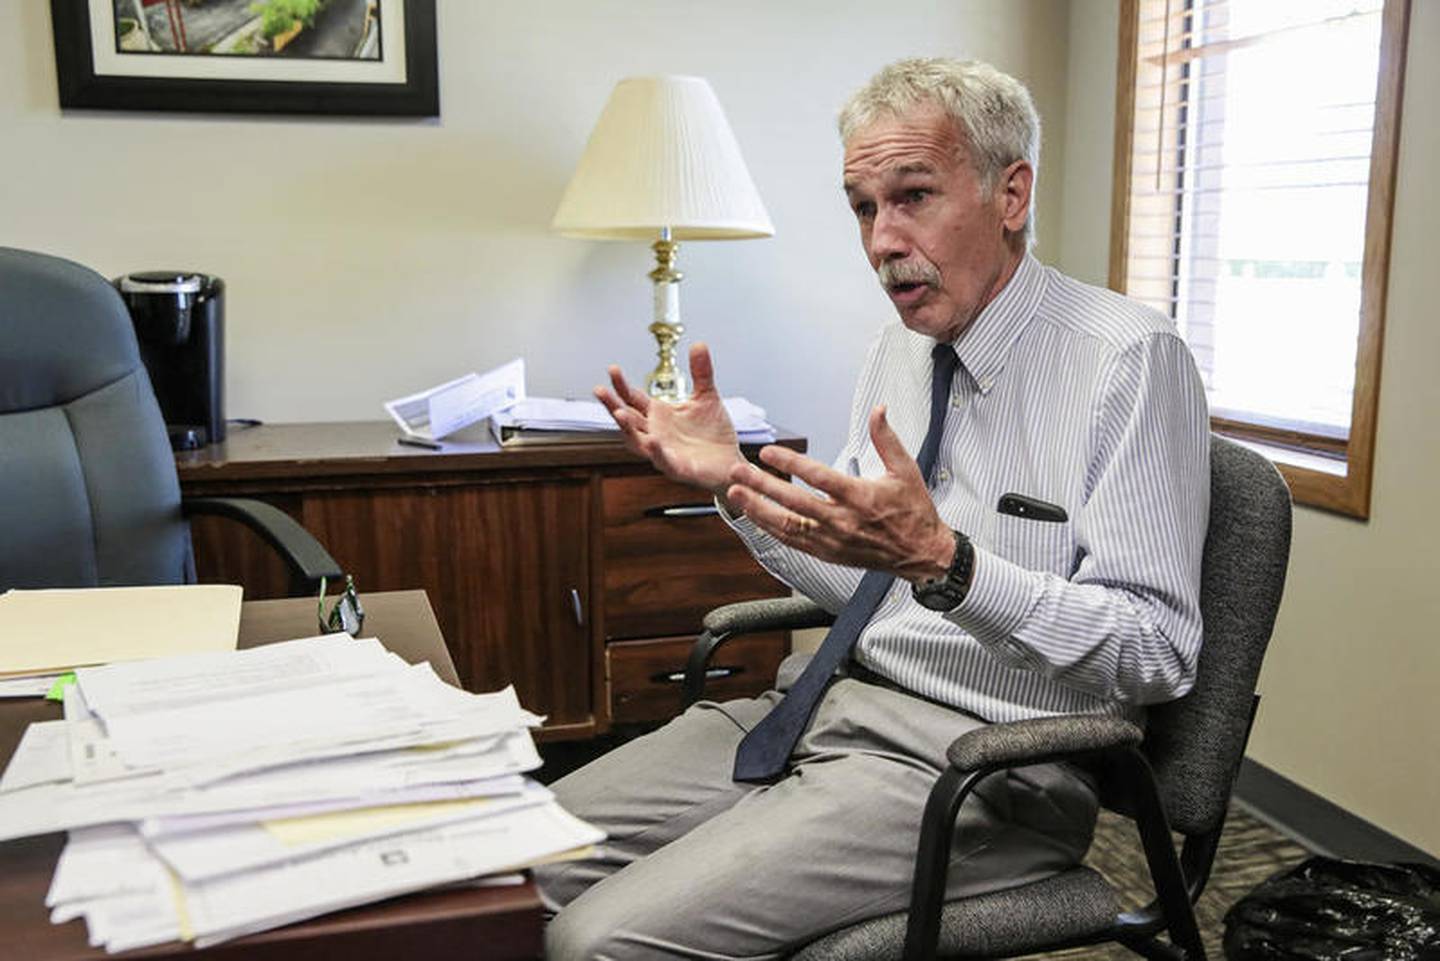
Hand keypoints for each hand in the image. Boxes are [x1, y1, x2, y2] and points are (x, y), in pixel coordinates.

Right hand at [595, 343, 745, 495]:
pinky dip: (656, 452)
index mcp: (659, 415)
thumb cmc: (714, 433)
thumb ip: (701, 372)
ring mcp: (663, 452)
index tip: (612, 369)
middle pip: (627, 419)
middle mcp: (655, 433)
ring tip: (618, 413)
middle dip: (612, 405)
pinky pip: (663, 461)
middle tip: (599, 390)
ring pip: (637, 442)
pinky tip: (653, 440)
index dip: (621, 385)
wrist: (730, 462)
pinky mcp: (678, 468)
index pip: (632, 398)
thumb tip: (699, 344)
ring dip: (626, 429)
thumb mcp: (707, 396)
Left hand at [723, 406, 955, 581]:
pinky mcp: (828, 553)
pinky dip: (770, 528)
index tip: (768, 451)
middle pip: (794, 502)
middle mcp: (843, 521)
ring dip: (758, 509)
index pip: (818, 477)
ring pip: (787, 525)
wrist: (921, 554)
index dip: (791, 462)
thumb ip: (887, 439)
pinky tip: (753, 515)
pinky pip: (793, 541)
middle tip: (738, 471)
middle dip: (762, 486)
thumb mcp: (906, 470)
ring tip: (735, 493)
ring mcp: (833, 541)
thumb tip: (878, 409)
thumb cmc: (914, 511)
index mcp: (860, 497)